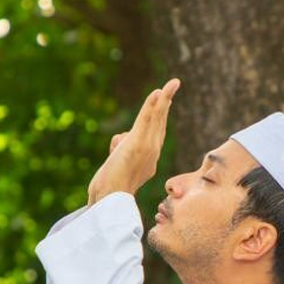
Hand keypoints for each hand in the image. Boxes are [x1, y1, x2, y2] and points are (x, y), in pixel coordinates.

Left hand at [88, 78, 180, 205]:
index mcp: (150, 158)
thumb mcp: (117, 164)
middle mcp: (152, 152)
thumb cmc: (109, 188)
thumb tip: (119, 140)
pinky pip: (147, 120)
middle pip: (160, 121)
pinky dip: (153, 105)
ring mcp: (147, 148)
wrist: (109, 200)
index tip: (165, 99)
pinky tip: (158, 92)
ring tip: (172, 83)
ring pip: (157, 118)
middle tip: (174, 83)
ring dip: (164, 98)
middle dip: (167, 101)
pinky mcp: (138, 145)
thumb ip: (121, 149)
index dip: (162, 113)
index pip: (157, 131)